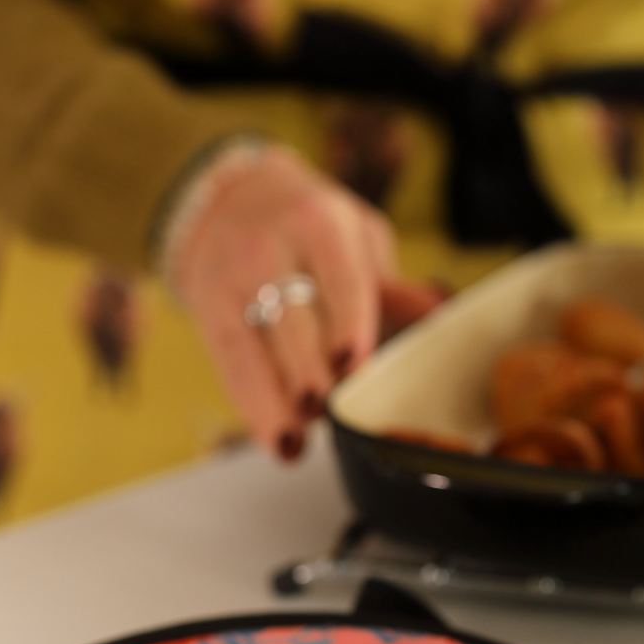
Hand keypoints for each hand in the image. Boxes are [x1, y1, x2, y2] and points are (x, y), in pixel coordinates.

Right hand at [172, 144, 440, 458]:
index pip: (338, 280)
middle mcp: (267, 248)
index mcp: (318, 223)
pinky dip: (252, 409)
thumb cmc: (309, 226)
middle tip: (326, 409)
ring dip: (274, 403)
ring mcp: (230, 281)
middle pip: (290, 320)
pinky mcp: (207, 313)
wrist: (231, 199)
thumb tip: (437, 315)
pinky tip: (275, 440)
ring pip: (251, 350)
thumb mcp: (356, 237)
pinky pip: (229, 367)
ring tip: (294, 444)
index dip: (347, 325)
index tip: (354, 367)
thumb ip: (390, 285)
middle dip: (307, 371)